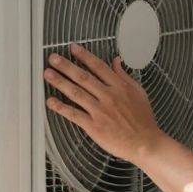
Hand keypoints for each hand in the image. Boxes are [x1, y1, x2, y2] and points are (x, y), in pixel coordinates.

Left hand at [43, 44, 166, 162]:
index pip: (98, 67)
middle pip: (83, 77)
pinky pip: (74, 114)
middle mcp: (108, 96)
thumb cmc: (143, 120)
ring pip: (76, 93)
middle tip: (53, 58)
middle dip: (66, 66)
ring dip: (60, 82)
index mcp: (119, 86)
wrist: (144, 143)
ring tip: (48, 74)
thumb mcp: (139, 92)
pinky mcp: (93, 126)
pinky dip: (61, 107)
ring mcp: (99, 111)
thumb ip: (124, 75)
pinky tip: (51, 101)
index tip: (72, 48)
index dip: (84, 56)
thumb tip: (117, 61)